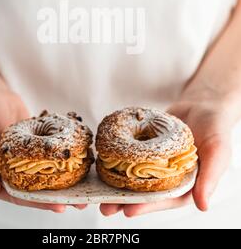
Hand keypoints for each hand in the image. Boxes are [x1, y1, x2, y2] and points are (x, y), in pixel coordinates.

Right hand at [0, 89, 85, 212]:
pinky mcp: (31, 149)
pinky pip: (46, 159)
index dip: (37, 202)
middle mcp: (4, 173)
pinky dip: (60, 163)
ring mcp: (19, 161)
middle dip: (55, 197)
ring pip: (41, 177)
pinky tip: (78, 165)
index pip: (15, 195)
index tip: (58, 205)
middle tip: (79, 201)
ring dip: (62, 183)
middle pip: (32, 190)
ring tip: (84, 188)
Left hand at [100, 90, 237, 217]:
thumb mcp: (217, 152)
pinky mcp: (147, 148)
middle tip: (104, 206)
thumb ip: (210, 177)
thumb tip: (202, 205)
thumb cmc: (215, 129)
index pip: (164, 200)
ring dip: (117, 183)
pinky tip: (104, 161)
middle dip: (125, 200)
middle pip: (145, 192)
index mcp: (186, 185)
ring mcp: (156, 163)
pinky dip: (119, 159)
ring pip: (135, 176)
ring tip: (97, 189)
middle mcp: (169, 177)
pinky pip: (132, 155)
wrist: (203, 105)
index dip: (146, 205)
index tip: (128, 210)